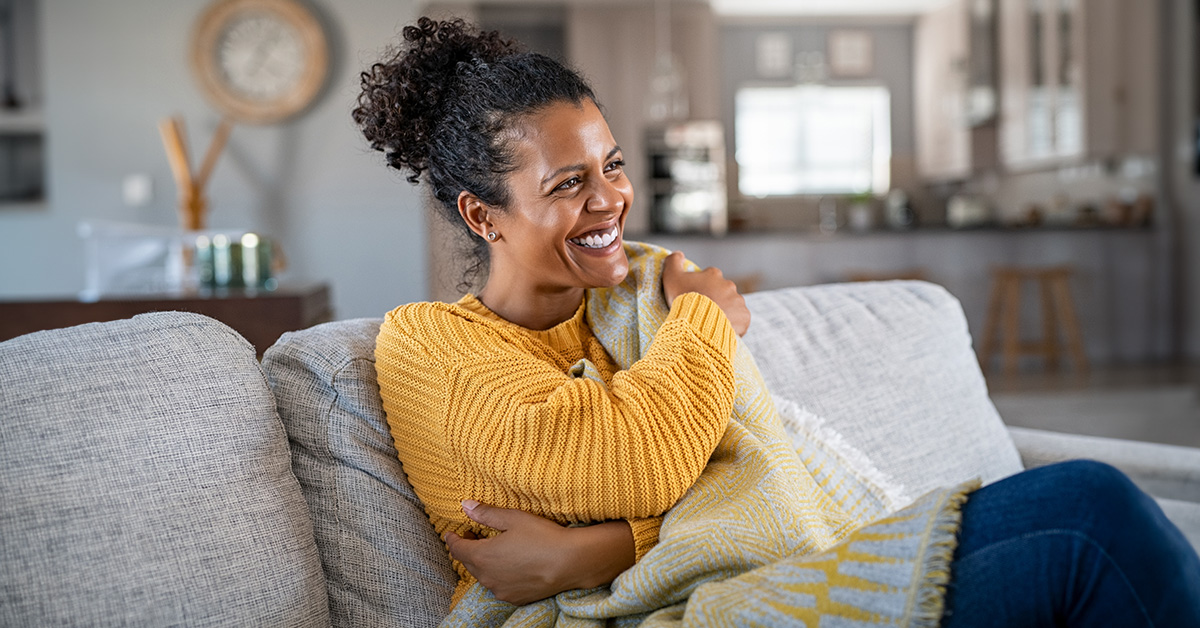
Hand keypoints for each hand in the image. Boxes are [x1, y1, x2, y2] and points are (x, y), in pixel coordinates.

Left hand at [445, 501, 634, 604]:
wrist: (570, 562)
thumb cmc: (542, 537)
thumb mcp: (513, 518)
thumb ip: (486, 513)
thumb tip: (465, 506)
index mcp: (482, 556)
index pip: (457, 549)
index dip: (452, 539)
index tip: (452, 533)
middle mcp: (487, 577)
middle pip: (468, 563)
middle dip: (468, 549)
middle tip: (474, 536)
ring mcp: (500, 590)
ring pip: (483, 575)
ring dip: (483, 563)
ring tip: (493, 550)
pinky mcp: (514, 597)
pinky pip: (498, 585)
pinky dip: (498, 575)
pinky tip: (509, 565)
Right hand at [661, 251, 750, 335]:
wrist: (697, 324)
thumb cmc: (683, 300)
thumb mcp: (671, 278)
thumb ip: (673, 262)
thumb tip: (678, 254)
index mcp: (713, 274)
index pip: (709, 277)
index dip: (701, 287)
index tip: (695, 297)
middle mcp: (728, 285)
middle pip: (722, 292)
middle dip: (715, 299)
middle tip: (703, 311)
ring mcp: (738, 301)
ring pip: (732, 305)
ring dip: (725, 312)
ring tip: (712, 323)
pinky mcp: (744, 316)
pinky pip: (740, 319)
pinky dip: (734, 324)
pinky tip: (723, 329)